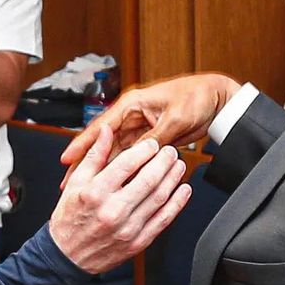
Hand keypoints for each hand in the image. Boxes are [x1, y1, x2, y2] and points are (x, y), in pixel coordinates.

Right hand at [50, 126, 190, 273]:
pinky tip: (183, 191)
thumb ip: (94, 155)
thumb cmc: (69, 219)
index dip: (144, 150)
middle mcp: (112, 211)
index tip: (152, 144)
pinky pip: (163, 220)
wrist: (67, 256)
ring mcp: (127, 228)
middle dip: (164, 161)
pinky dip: (177, 203)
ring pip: (159, 198)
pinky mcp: (137, 242)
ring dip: (173, 179)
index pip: (126, 164)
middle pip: (148, 180)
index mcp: (96, 193)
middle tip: (170, 151)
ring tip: (179, 165)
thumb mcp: (75, 183)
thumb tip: (106, 132)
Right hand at [61, 74, 240, 176]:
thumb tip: (138, 156)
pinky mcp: (150, 140)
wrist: (217, 98)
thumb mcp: (174, 119)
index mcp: (132, 104)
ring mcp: (140, 129)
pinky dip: (124, 170)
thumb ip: (154, 138)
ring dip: (102, 170)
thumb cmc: (196, 97)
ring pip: (115, 153)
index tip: (67, 158)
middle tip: (69, 180)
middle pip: (103, 144)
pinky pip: (132, 158)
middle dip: (86, 162)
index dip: (83, 144)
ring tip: (87, 187)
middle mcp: (132, 116)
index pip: (101, 127)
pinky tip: (115, 183)